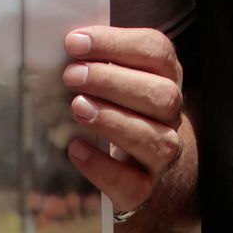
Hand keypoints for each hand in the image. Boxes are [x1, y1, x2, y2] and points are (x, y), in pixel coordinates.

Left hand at [61, 26, 191, 212]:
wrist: (140, 172)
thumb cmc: (117, 112)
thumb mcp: (113, 82)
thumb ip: (95, 63)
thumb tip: (61, 47)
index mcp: (165, 78)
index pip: (156, 51)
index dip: (117, 43)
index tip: (74, 42)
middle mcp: (171, 115)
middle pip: (161, 95)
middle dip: (113, 81)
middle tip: (71, 75)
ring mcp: (163, 155)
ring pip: (155, 138)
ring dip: (113, 120)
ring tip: (77, 108)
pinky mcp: (144, 190)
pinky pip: (132, 183)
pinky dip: (102, 166)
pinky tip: (76, 149)